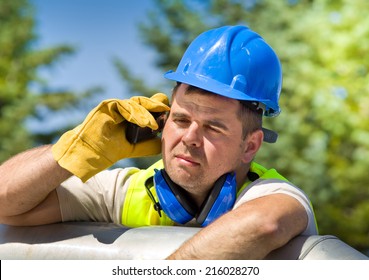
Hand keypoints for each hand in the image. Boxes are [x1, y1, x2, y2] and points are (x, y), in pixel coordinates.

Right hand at [52, 93, 169, 181]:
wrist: (92, 153)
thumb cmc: (111, 150)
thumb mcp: (136, 147)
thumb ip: (150, 144)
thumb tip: (165, 142)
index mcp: (133, 115)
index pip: (150, 107)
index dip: (160, 109)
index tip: (170, 114)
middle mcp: (126, 108)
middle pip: (146, 102)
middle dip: (158, 106)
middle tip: (168, 111)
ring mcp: (116, 105)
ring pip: (137, 103)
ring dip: (148, 113)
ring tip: (155, 124)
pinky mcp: (108, 106)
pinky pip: (124, 106)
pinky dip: (136, 114)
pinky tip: (145, 122)